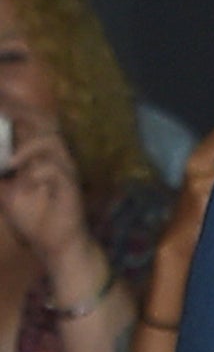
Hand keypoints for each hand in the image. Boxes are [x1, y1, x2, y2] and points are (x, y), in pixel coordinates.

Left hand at [0, 117, 98, 277]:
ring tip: (11, 161)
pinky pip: (55, 168)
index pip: (31, 124)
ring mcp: (64, 170)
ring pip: (51, 141)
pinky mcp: (70, 187)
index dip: (17, 110)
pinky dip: (37, 171)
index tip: (1, 106)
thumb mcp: (5, 194)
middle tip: (4, 114)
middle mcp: (54, 158)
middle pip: (45, 123)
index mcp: (39, 156)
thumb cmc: (34, 218)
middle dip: (24, 115)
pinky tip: (26, 182)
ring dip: (28, 147)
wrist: (54, 245)